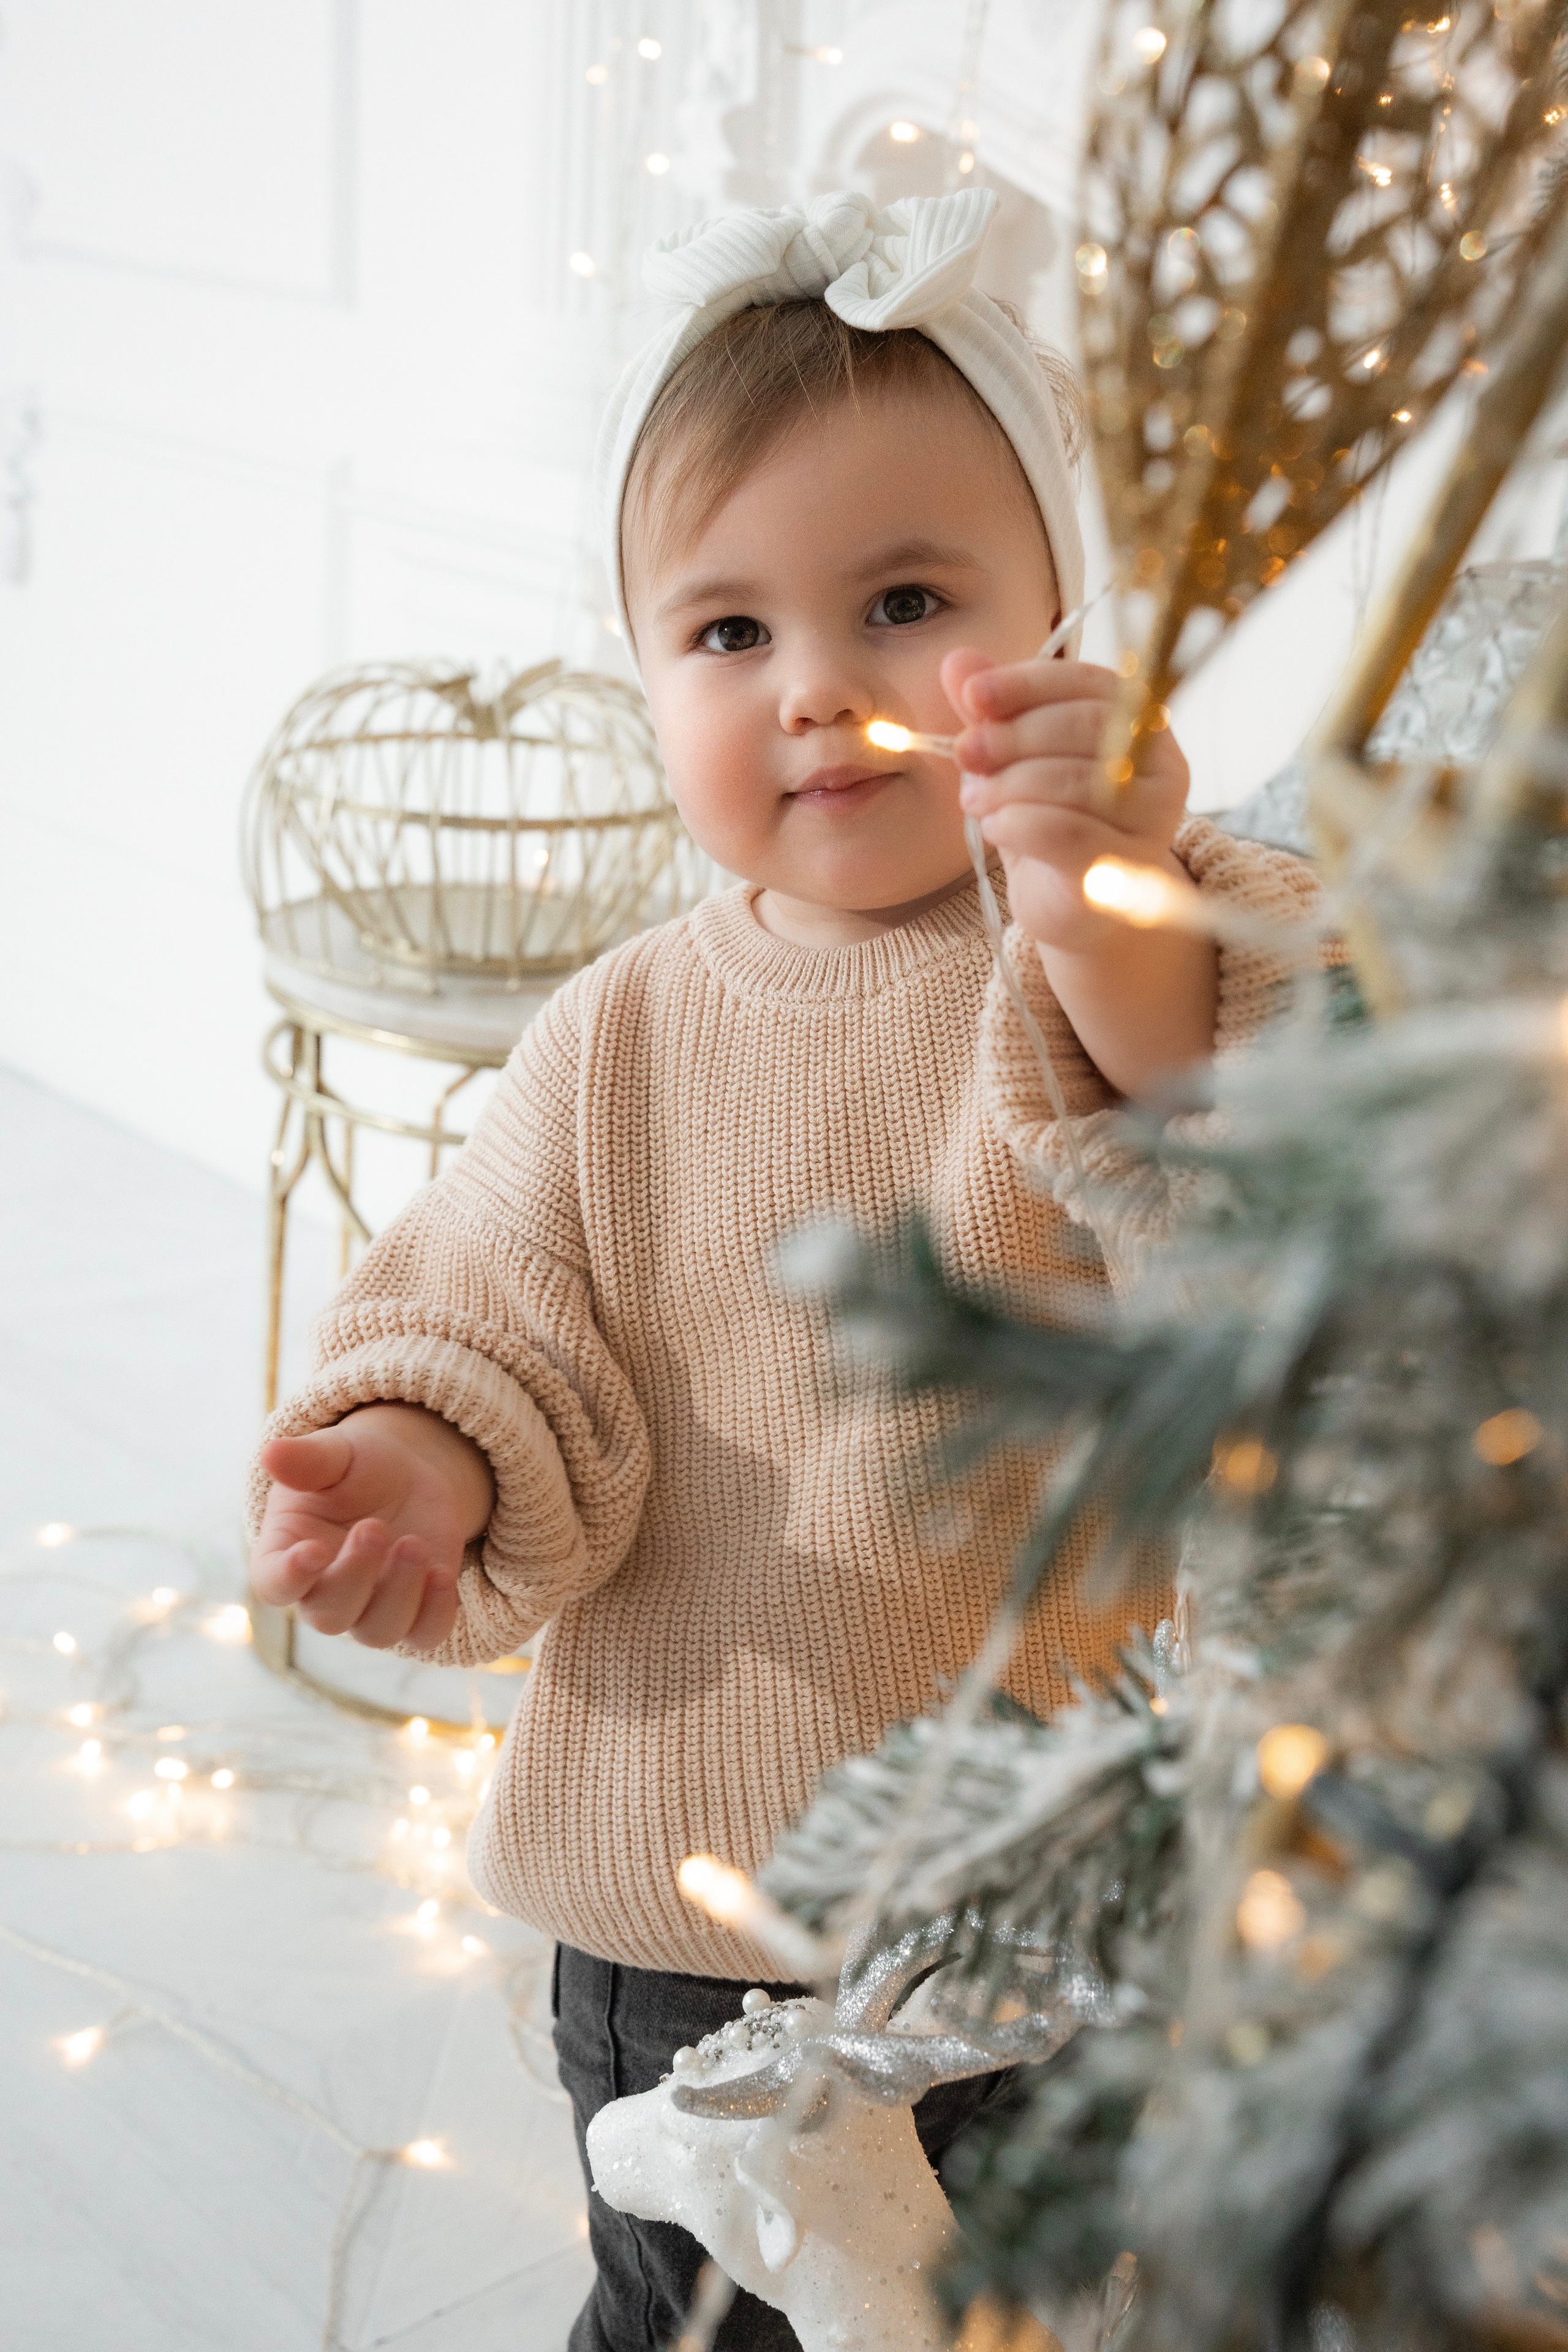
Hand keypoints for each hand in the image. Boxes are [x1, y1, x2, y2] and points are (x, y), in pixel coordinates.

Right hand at [251, 1405, 494, 1650]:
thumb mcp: (335, 1454)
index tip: (314, 1551)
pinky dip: (436, 1612)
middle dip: (354, 1576)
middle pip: (328, 1615)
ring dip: (400, 1593)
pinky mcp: (416, 1610)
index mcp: (286, 1554)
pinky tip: (442, 1573)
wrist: (406, 1476)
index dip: (290, 1576)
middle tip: (375, 1527)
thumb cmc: (355, 1467)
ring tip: (414, 1544)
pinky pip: (425, 1634)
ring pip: (377, 1631)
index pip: (274, 1584)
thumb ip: (307, 1459)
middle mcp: (323, 1592)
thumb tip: (272, 1452)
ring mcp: (370, 1608)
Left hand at [943, 647, 1190, 955]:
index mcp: (1140, 722)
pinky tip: (995, 826)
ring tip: (973, 798)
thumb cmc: (1052, 822)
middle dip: (1012, 734)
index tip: (973, 695)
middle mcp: (1161, 765)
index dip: (1027, 682)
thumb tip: (957, 662)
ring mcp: (1152, 818)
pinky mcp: (1127, 866)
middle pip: (1085, 726)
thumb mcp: (1017, 760)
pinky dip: (1018, 823)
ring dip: (1008, 784)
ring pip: (1073, 781)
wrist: (1078, 907)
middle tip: (965, 752)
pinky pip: (1067, 833)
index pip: (1088, 682)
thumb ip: (995, 712)